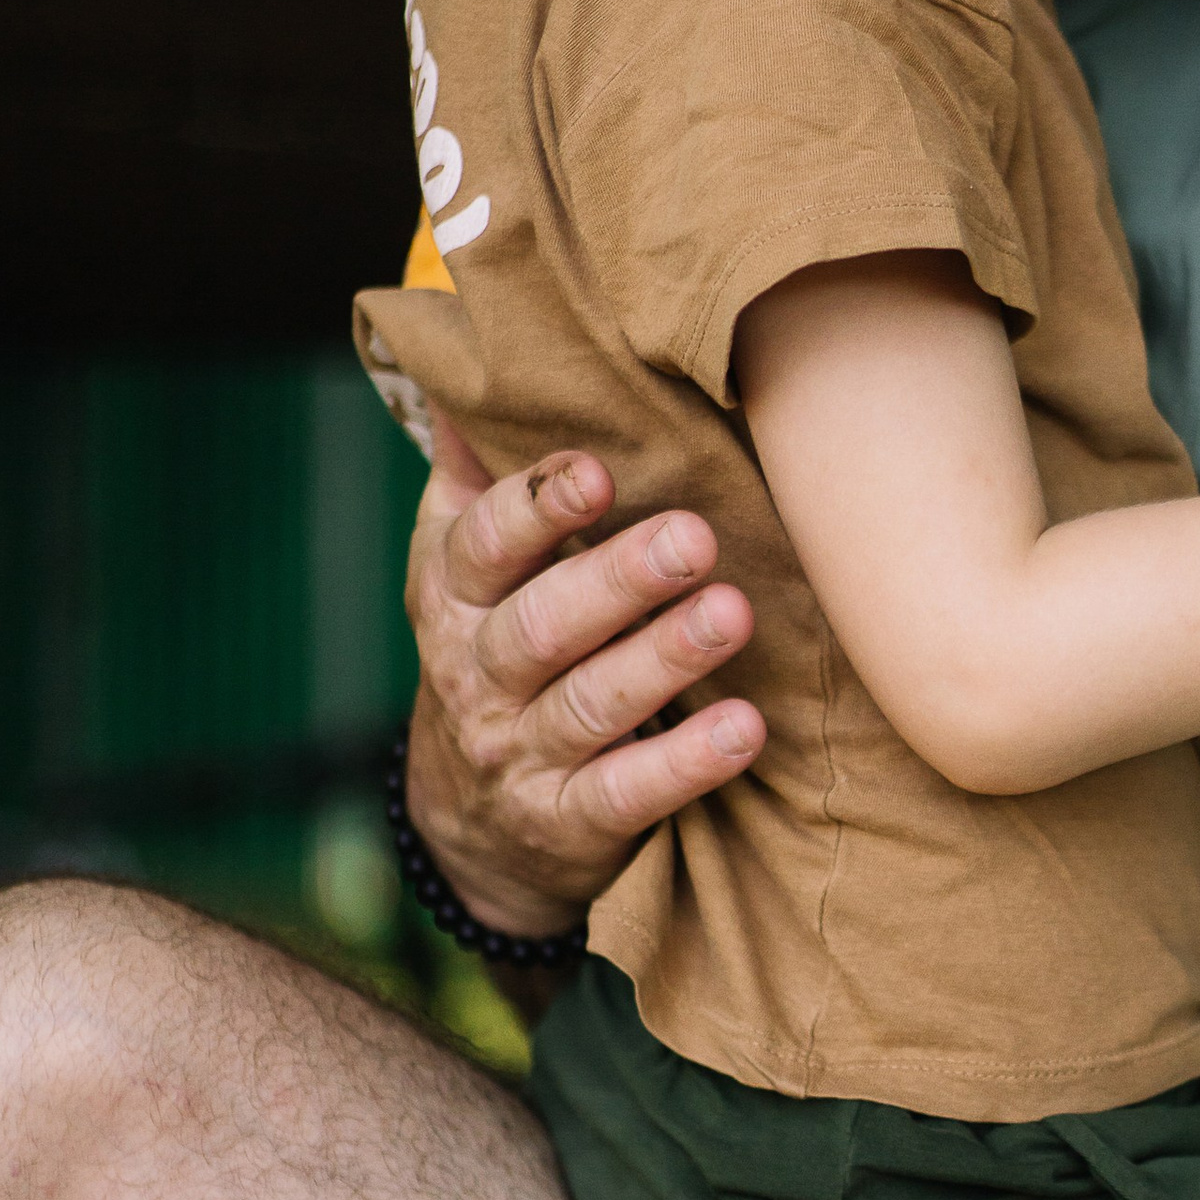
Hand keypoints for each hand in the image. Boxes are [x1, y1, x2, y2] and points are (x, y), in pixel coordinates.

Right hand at [402, 411, 767, 935]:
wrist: (476, 829)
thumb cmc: (495, 658)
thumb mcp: (461, 575)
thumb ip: (475, 482)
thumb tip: (472, 371)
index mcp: (452, 597)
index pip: (483, 546)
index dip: (536, 508)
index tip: (597, 470)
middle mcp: (477, 675)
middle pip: (543, 624)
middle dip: (619, 579)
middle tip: (695, 537)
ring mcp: (520, 754)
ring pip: (592, 704)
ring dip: (665, 658)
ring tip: (734, 614)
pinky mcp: (569, 823)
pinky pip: (628, 794)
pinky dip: (686, 764)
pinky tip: (746, 730)